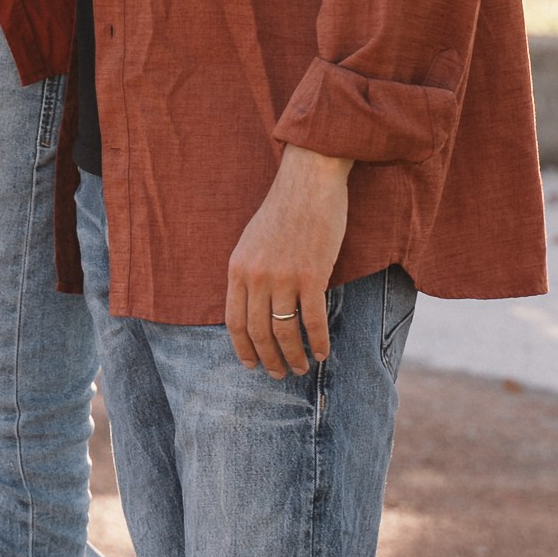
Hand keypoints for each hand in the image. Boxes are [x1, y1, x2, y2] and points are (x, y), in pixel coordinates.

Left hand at [225, 149, 353, 376]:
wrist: (308, 182)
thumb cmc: (284, 209)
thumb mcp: (252, 241)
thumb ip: (250, 272)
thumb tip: (254, 305)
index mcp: (238, 269)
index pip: (234, 321)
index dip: (243, 348)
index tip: (251, 365)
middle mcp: (256, 277)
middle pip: (258, 332)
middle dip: (269, 359)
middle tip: (280, 374)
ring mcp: (283, 277)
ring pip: (284, 332)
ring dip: (294, 356)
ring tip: (302, 368)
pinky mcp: (311, 275)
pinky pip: (313, 320)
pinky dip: (319, 341)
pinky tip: (324, 352)